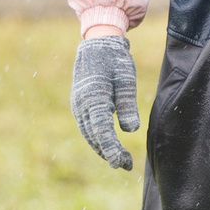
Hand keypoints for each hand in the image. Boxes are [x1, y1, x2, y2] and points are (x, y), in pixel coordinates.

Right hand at [72, 33, 140, 169]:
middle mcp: (81, 106)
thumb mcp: (126, 79)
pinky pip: (88, 127)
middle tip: (127, 165)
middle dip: (109, 153)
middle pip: (94, 137)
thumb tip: (130, 130)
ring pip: (89, 134)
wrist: (96, 44)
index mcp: (93, 99)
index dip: (111, 149)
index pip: (102, 131)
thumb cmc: (114, 60)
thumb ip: (127, 104)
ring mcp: (78, 106)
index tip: (121, 162)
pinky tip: (109, 145)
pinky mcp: (80, 105)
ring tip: (120, 160)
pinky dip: (97, 138)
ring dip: (103, 148)